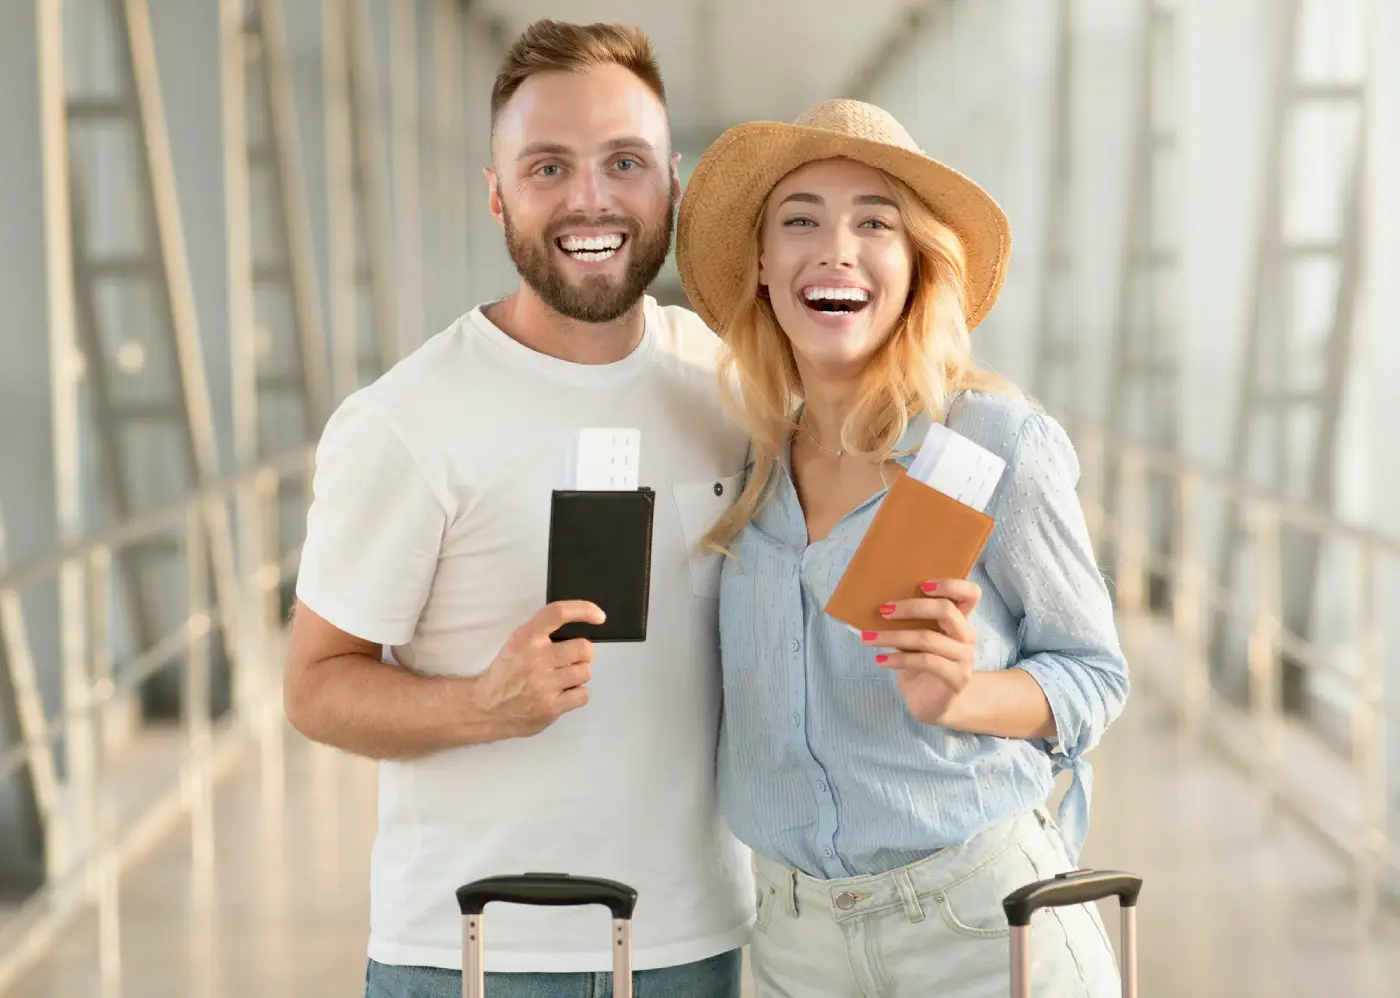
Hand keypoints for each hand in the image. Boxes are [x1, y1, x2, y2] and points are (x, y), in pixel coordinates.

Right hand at [475, 601, 604, 737]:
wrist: (484, 708)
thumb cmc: (505, 674)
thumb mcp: (516, 644)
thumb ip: (542, 634)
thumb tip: (579, 626)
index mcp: (526, 638)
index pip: (558, 613)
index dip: (584, 610)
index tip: (598, 616)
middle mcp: (535, 658)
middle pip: (584, 648)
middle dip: (584, 654)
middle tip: (573, 659)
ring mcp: (543, 684)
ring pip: (586, 672)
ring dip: (579, 675)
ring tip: (564, 679)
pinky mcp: (550, 706)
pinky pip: (583, 695)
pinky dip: (577, 695)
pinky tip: (563, 694)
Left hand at [862, 579, 980, 725]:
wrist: (932, 703)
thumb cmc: (920, 665)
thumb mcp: (913, 638)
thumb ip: (908, 621)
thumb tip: (878, 604)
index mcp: (959, 621)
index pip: (970, 594)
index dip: (950, 585)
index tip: (922, 584)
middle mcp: (966, 636)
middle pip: (946, 610)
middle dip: (911, 607)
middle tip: (883, 610)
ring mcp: (964, 658)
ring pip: (928, 638)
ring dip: (892, 636)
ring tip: (867, 638)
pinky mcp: (957, 678)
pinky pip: (925, 662)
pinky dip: (897, 659)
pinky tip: (880, 659)